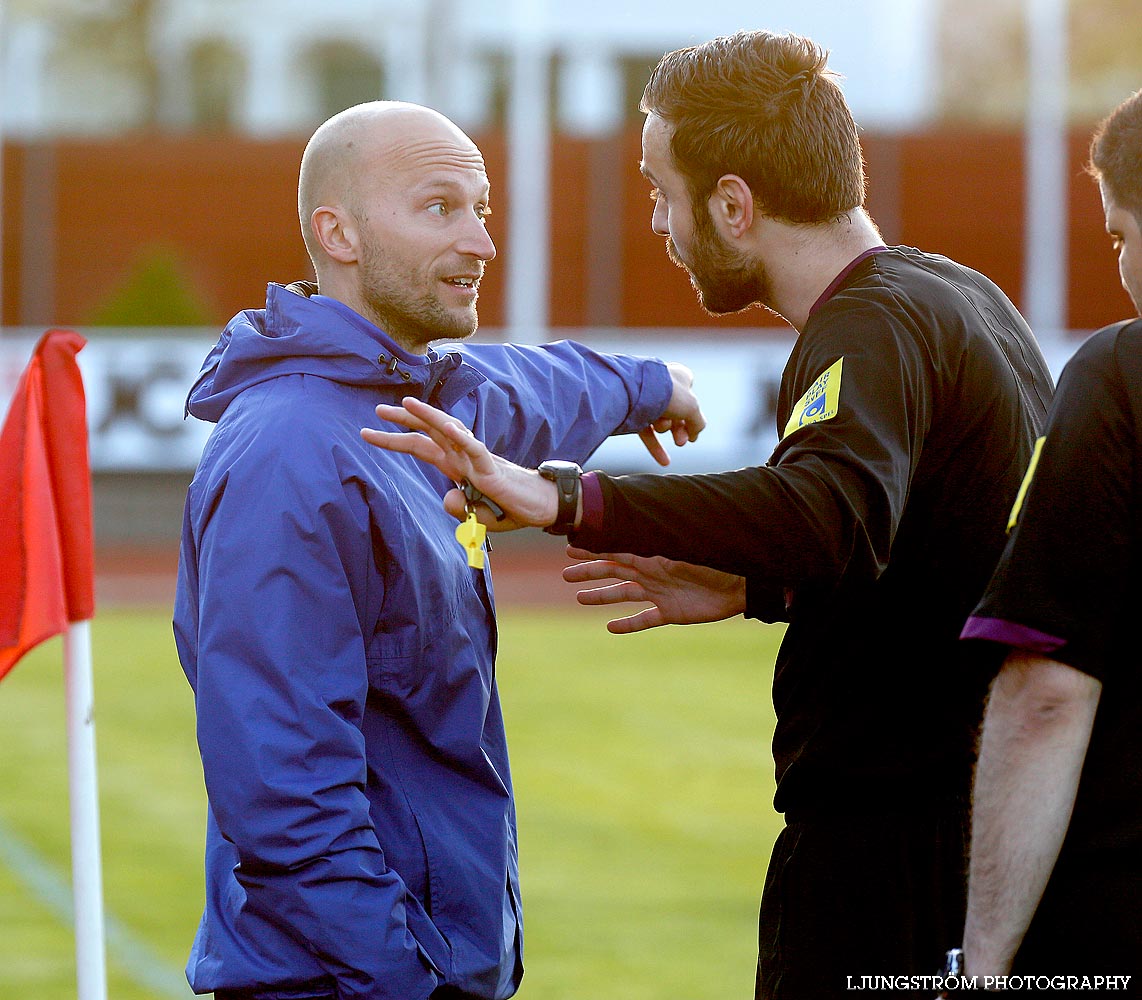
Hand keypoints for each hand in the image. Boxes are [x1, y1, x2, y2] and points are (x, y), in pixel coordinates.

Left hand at [360, 397, 558, 530]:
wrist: (540, 508)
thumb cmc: (509, 508)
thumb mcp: (475, 516)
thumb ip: (457, 507)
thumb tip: (445, 497)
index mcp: (456, 466)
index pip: (421, 447)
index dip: (394, 440)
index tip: (367, 433)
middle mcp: (463, 457)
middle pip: (428, 433)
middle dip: (403, 419)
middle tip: (377, 409)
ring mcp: (477, 460)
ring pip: (449, 432)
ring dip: (428, 416)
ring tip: (407, 402)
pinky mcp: (492, 469)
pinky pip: (475, 450)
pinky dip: (462, 438)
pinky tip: (449, 427)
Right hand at [563, 547, 745, 633]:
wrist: (742, 585)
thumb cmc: (716, 560)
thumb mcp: (687, 548)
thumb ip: (663, 540)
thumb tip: (641, 521)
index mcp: (653, 555)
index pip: (617, 551)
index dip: (594, 549)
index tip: (571, 545)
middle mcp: (652, 573)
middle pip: (613, 572)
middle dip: (590, 572)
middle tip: (566, 575)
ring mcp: (659, 593)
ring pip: (623, 594)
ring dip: (601, 596)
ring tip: (580, 598)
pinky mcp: (670, 613)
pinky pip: (644, 619)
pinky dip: (628, 624)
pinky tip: (611, 627)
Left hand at [637, 362, 706, 466]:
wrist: (634, 391)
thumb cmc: (667, 393)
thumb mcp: (692, 408)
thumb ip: (698, 423)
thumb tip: (694, 435)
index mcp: (679, 377)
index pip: (691, 397)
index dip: (693, 413)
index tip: (693, 430)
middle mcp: (663, 384)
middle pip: (677, 413)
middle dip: (680, 429)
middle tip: (681, 441)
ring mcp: (646, 398)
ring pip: (661, 421)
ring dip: (663, 428)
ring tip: (661, 426)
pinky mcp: (632, 412)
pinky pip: (646, 432)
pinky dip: (655, 446)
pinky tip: (665, 461)